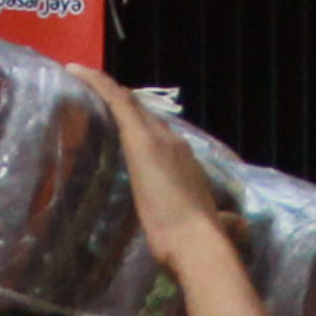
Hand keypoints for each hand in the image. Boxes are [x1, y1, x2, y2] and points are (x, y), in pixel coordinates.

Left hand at [75, 68, 236, 263]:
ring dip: (107, 93)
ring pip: (130, 105)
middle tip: (95, 97)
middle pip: (147, 117)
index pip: (163, 136)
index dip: (146, 126)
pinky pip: (116, 100)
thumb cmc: (201, 244)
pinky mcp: (140, 139)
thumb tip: (239, 226)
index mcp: (189, 163)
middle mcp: (176, 144)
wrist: (198, 244)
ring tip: (81, 81)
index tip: (127, 123)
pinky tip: (75, 70)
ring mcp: (159, 139)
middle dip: (124, 106)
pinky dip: (96, 83)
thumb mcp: (212, 225)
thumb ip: (225, 221)